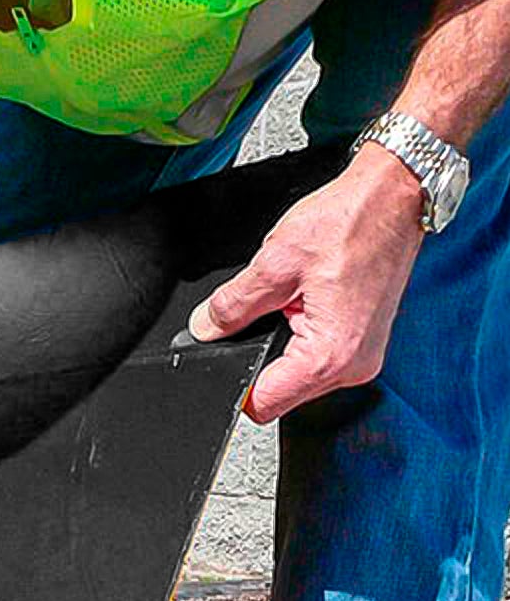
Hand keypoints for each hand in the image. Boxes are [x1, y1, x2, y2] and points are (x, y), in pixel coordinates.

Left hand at [188, 144, 426, 424]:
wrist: (394, 196)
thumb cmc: (352, 221)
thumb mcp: (274, 264)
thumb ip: (231, 306)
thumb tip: (205, 328)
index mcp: (329, 356)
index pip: (263, 404)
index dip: (237, 383)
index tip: (228, 354)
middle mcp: (352, 367)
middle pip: (280, 394)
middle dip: (260, 359)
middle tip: (269, 313)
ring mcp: (362, 359)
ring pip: (297, 378)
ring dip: (282, 346)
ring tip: (293, 303)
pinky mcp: (364, 346)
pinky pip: (318, 359)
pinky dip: (302, 338)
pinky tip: (308, 305)